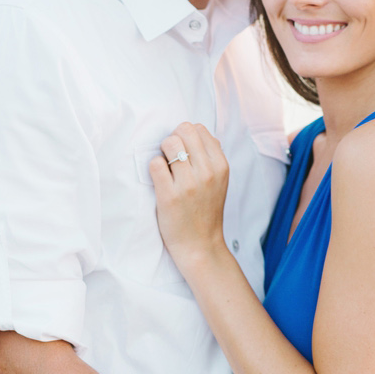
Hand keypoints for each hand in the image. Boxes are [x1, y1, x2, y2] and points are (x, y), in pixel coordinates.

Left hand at [148, 122, 228, 271]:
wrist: (200, 244)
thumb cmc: (205, 211)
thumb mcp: (220, 181)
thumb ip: (212, 157)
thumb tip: (198, 132)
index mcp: (221, 166)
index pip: (199, 129)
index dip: (186, 136)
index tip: (183, 150)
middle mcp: (207, 172)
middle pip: (183, 130)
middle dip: (173, 140)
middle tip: (171, 158)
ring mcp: (188, 184)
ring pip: (168, 143)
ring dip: (162, 153)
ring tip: (165, 169)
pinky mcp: (169, 195)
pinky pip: (155, 164)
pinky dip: (153, 168)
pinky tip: (159, 180)